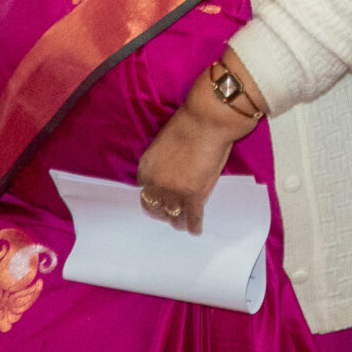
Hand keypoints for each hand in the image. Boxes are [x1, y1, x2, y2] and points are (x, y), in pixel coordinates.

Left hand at [134, 79, 255, 235]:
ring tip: (182, 224)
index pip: (144, 190)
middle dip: (162, 212)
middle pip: (155, 207)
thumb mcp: (165, 144)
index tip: (159, 197)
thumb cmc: (189, 125)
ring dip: (178, 221)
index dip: (153, 194)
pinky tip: (196, 230)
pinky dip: (194, 225)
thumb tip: (170, 171)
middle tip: (169, 215)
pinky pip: (192, 217)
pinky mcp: (193, 196)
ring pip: (173, 216)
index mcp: (146, 168)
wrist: (207, 121)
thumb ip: (163, 163)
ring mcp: (173, 192)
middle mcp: (155, 183)